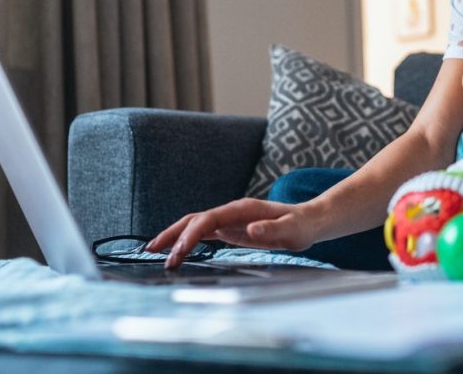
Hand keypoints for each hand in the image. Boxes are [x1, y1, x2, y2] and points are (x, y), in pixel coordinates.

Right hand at [145, 198, 317, 268]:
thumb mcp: (292, 230)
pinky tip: (176, 250)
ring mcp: (230, 220)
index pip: (208, 220)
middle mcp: (232, 212)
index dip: (191, 235)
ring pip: (195, 225)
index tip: (178, 253)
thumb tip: (248, 230)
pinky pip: (203, 233)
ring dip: (175, 236)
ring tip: (154, 251)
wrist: (310, 221)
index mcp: (242, 210)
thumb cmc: (302, 226)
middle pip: (194, 220)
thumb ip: (271, 230)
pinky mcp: (231, 229)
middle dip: (172, 234)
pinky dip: (187, 240)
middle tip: (152, 252)